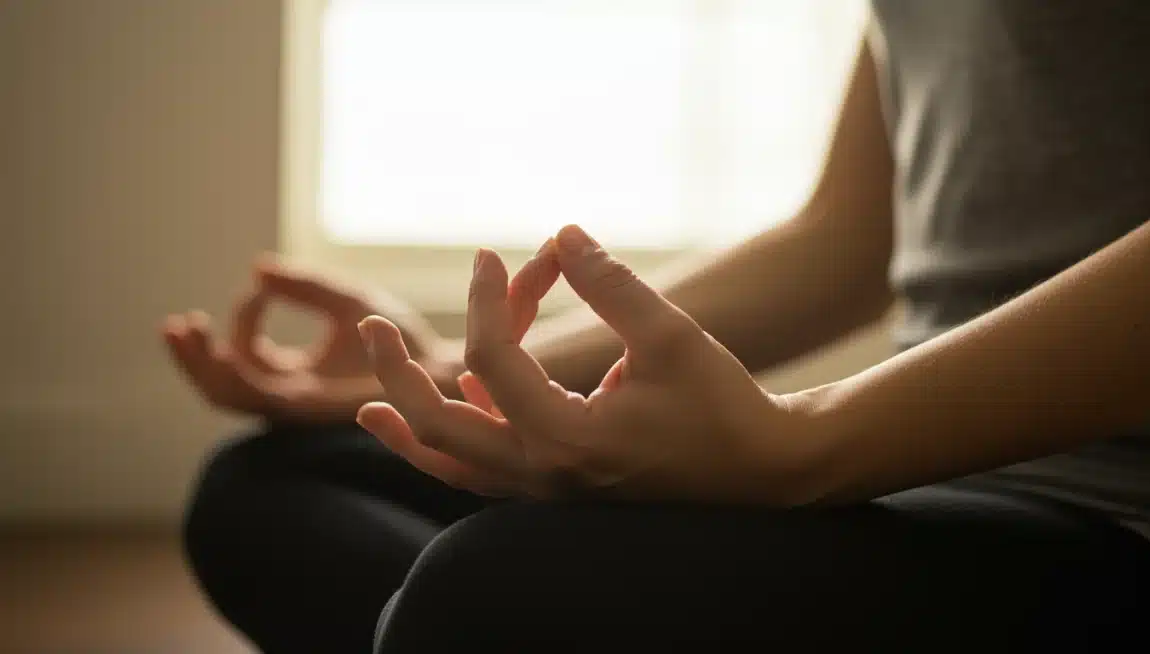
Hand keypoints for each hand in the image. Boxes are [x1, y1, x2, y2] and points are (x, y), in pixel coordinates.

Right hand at [163, 256, 461, 421]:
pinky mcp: (311, 408)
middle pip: (222, 387)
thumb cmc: (404, 337)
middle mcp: (292, 396)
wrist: (443, 363)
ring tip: (187, 329)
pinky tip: (237, 332)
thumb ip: (304, 287)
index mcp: (296, 377)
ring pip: (229, 395)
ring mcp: (299, 406)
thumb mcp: (345, 302)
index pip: (247, 358)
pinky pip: (257, 394)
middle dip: (192, 358)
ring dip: (201, 363)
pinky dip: (237, 364)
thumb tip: (257, 268)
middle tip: (176, 325)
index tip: (262, 287)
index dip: (242, 322)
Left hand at [356, 226, 795, 502]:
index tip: (490, 257)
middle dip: (397, 374)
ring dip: (411, 429)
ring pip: (455, 467)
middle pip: (440, 427)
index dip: (486, 298)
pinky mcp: (562, 488)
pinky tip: (461, 398)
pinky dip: (459, 444)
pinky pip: (489, 473)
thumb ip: (609, 284)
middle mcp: (544, 474)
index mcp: (565, 439)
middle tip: (368, 330)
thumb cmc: (721, 404)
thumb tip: (563, 233)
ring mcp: (549, 490)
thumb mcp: (668, 334)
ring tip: (369, 403)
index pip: (492, 360)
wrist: (763, 471)